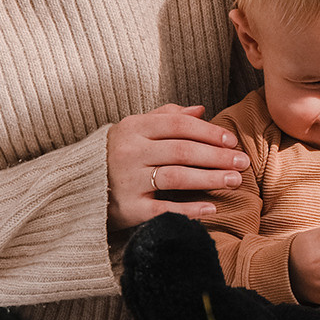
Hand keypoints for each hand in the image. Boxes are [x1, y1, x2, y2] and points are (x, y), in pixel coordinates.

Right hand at [106, 104, 247, 227]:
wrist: (76, 186)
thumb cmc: (116, 153)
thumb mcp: (134, 129)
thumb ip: (166, 117)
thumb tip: (201, 109)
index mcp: (133, 128)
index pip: (178, 125)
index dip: (208, 132)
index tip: (232, 141)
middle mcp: (129, 152)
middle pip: (182, 151)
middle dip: (217, 156)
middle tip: (243, 162)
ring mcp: (127, 181)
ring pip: (176, 177)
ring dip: (210, 179)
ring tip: (235, 181)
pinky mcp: (127, 208)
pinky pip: (162, 209)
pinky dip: (189, 209)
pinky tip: (211, 208)